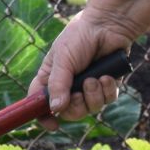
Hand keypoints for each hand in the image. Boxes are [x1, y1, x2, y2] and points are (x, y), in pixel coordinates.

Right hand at [30, 14, 133, 131]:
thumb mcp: (63, 59)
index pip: (41, 103)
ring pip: (90, 108)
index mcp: (50, 78)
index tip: (52, 124)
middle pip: (68, 112)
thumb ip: (58, 85)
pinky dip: (107, 90)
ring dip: (93, 96)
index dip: (44, 116)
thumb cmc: (80, 37)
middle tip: (80, 93)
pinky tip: (107, 77)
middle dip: (76, 106)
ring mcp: (88, 86)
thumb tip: (55, 109)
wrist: (109, 25)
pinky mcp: (106, 85)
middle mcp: (68, 85)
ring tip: (96, 79)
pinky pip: (107, 100)